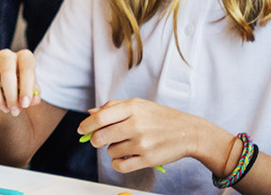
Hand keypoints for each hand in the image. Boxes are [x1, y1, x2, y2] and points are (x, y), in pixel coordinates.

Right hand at [0, 49, 40, 116]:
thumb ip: (34, 96)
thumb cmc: (24, 87)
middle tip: (14, 111)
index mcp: (24, 57)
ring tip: (5, 108)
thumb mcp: (33, 92)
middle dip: (11, 96)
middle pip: (6, 74)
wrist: (9, 87)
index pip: (26, 68)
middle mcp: (6, 56)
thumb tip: (32, 100)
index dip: (26, 87)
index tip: (25, 104)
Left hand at [79, 99, 226, 174]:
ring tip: (126, 144)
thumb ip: (114, 107)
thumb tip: (91, 113)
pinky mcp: (147, 159)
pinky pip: (120, 165)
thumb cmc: (161, 117)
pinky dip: (118, 163)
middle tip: (100, 140)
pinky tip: (124, 157)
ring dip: (113, 150)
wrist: (188, 132)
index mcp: (132, 108)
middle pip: (100, 137)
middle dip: (96, 140)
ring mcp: (142, 143)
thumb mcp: (139, 105)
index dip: (86, 125)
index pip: (99, 118)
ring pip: (110, 151)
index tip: (81, 130)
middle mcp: (136, 125)